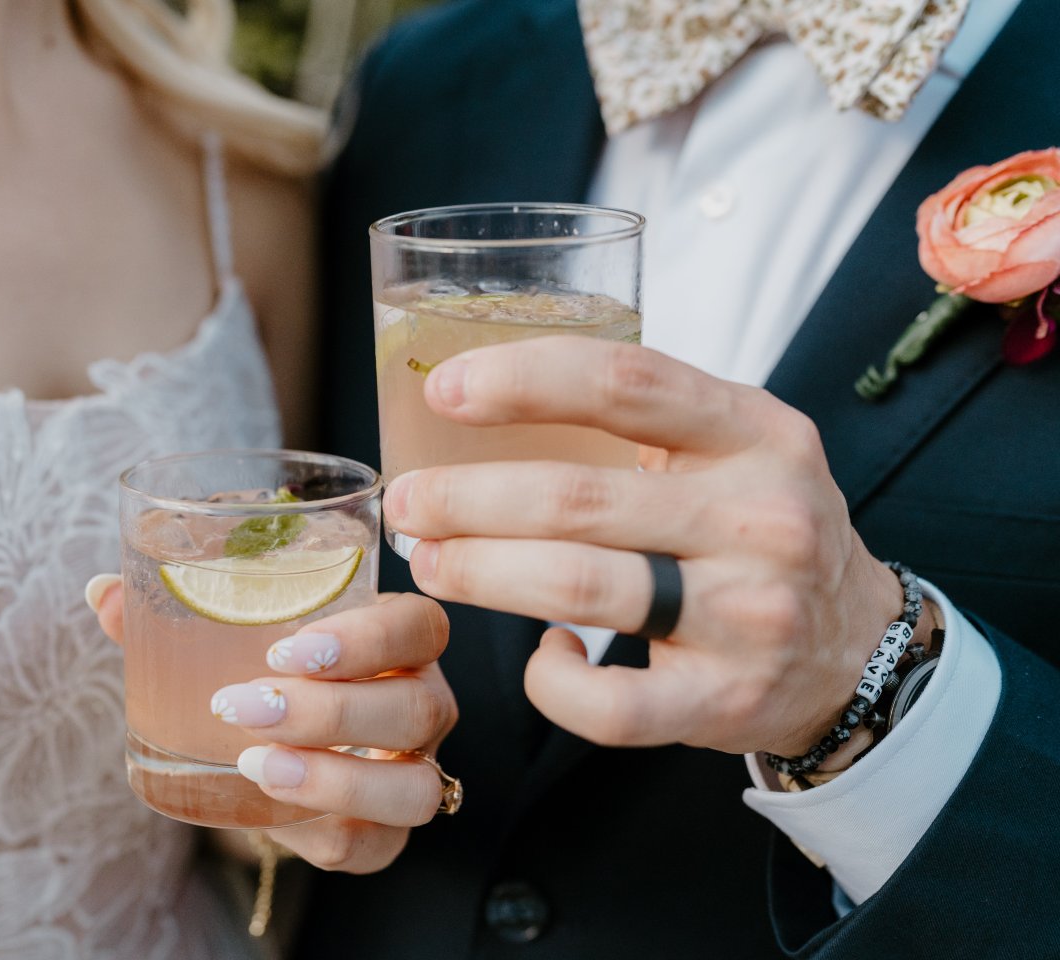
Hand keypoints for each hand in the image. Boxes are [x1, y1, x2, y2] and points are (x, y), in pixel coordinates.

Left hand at [90, 579, 455, 872]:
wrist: (264, 753)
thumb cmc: (261, 674)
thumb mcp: (226, 639)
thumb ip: (172, 616)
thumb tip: (102, 590)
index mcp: (398, 639)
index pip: (420, 626)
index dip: (368, 639)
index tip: (283, 650)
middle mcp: (422, 703)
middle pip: (419, 707)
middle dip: (331, 710)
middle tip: (245, 705)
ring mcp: (413, 771)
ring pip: (415, 786)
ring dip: (337, 780)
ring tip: (255, 765)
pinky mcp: (386, 833)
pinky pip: (375, 845)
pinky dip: (323, 830)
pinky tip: (267, 810)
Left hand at [384, 334, 921, 758]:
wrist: (857, 647)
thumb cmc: (759, 530)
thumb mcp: (736, 448)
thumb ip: (643, 417)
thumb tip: (482, 394)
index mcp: (757, 434)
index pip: (626, 383)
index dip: (523, 381)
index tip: (444, 392)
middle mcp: (763, 518)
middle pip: (577, 498)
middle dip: (467, 499)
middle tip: (407, 503)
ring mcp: (750, 616)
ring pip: (580, 588)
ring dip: (482, 573)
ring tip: (431, 562)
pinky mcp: (725, 702)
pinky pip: (610, 705)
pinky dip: (552, 682)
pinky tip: (541, 653)